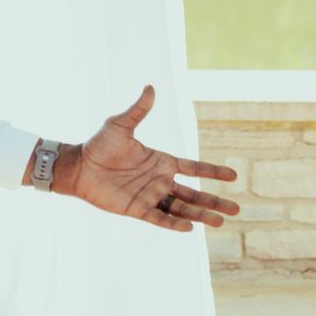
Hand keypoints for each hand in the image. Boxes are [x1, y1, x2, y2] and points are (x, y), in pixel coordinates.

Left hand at [54, 86, 239, 233]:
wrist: (79, 166)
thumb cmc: (100, 145)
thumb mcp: (121, 125)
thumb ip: (138, 110)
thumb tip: (150, 87)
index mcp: (162, 162)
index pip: (194, 168)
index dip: (213, 172)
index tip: (234, 176)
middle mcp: (160, 181)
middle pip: (194, 195)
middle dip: (214, 202)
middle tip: (236, 210)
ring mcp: (150, 196)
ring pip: (181, 209)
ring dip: (200, 216)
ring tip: (220, 222)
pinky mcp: (137, 209)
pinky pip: (160, 218)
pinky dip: (173, 224)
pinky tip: (190, 228)